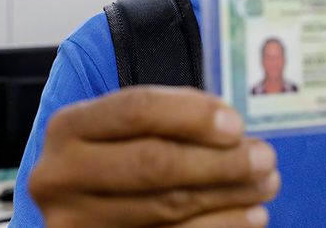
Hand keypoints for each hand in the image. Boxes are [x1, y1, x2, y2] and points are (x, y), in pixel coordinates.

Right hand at [29, 86, 279, 226]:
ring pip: (166, 208)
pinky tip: (250, 217)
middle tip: (265, 158)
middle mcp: (59, 176)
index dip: (191, 116)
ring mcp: (74, 224)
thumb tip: (234, 130)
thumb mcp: (130, 127)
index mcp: (69, 126)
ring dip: (228, 196)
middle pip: (153, 163)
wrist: (87, 204)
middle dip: (219, 161)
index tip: (237, 125)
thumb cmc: (123, 153)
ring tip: (266, 184)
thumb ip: (173, 117)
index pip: (135, 109)